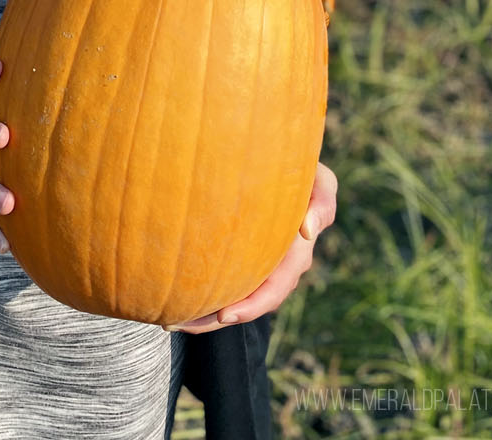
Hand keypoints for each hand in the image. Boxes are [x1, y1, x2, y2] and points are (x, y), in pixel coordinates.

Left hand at [168, 161, 337, 333]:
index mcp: (297, 255)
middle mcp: (279, 268)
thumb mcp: (321, 182)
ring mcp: (262, 266)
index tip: (224, 315)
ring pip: (233, 298)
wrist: (288, 167)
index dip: (251, 306)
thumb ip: (322, 202)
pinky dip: (205, 294)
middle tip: (179, 324)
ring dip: (204, 314)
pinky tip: (177, 299)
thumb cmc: (305, 172)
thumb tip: (308, 231)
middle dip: (215, 319)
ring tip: (169, 321)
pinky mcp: (246, 258)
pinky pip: (227, 281)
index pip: (274, 289)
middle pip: (244, 304)